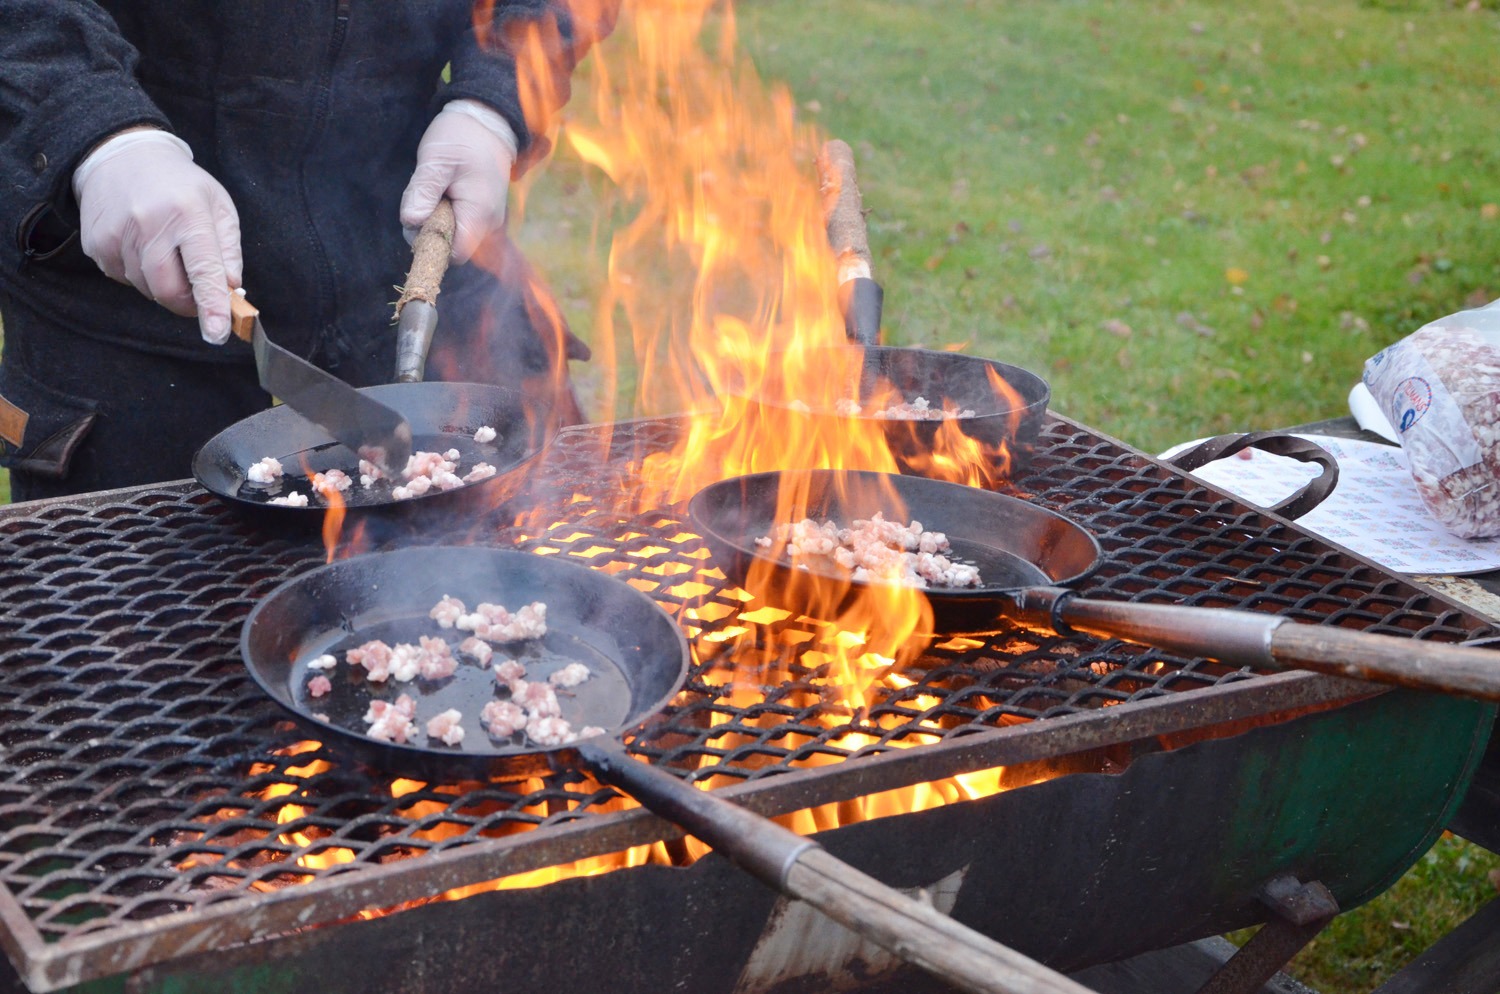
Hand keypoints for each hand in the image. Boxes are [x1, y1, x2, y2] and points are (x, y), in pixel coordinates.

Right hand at [73, 129, 241, 344]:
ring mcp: (117, 235)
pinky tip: (141, 245)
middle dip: (187, 301)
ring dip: (162, 283)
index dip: (212, 305)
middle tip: (195, 289)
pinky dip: (139, 273)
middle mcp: (149, 224)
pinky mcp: (96, 245)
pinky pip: (124, 279)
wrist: (123, 155)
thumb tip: (231, 289)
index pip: (203, 270)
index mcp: (187, 214)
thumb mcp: (218, 206)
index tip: (218, 334)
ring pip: (147, 289)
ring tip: (164, 248)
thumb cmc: (180, 185)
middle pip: (169, 291)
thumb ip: (229, 251)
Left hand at [400, 100, 518, 262]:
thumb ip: (422, 192)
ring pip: (458, 239)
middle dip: (432, 233)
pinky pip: (463, 228)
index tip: (417, 222)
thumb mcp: (435, 160)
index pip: (455, 254)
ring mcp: (490, 220)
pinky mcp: (485, 214)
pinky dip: (447, 219)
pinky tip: (444, 197)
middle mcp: (489, 223)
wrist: (485, 120)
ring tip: (435, 194)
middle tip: (423, 201)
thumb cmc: (460, 137)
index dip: (431, 245)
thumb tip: (410, 223)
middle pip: (455, 249)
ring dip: (439, 225)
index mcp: (479, 212)